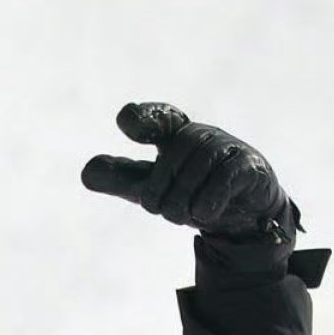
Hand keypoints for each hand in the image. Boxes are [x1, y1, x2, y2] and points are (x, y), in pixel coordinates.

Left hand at [82, 103, 294, 240]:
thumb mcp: (153, 187)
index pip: (156, 119)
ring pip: (193, 172)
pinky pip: (222, 180)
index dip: (142, 119)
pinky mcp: (248, 165)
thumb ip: (121, 179)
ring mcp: (225, 147)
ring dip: (183, 204)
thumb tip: (86, 172)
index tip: (127, 123)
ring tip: (188, 216)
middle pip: (168, 163)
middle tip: (166, 213)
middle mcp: (199, 135)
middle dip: (160, 198)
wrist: (242, 212)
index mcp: (173, 135)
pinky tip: (206, 214)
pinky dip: (208, 203)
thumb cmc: (193, 191)